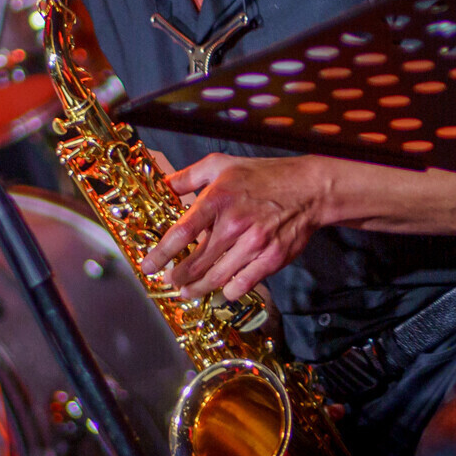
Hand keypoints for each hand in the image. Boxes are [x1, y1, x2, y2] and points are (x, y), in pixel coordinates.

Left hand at [141, 153, 329, 301]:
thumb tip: (164, 185)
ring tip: (188, 291)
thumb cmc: (263, 176)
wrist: (308, 189)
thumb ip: (189, 176)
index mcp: (218, 199)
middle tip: (171, 281)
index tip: (148, 267)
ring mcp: (254, 243)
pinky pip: (242, 285)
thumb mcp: (222, 165)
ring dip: (198, 288)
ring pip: (217, 278)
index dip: (160, 254)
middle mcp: (234, 224)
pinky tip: (222, 288)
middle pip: (197, 263)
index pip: (181, 232)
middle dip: (178, 277)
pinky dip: (227, 291)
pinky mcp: (271, 258)